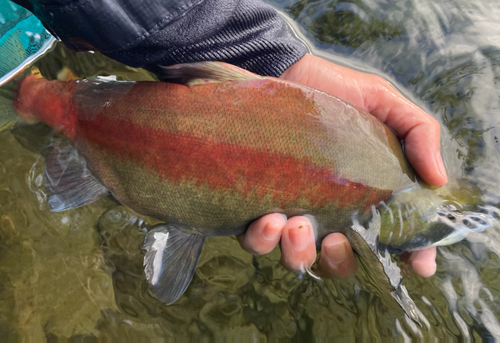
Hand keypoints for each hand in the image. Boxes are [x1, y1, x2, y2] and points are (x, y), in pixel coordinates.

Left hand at [238, 53, 445, 278]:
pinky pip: (255, 241)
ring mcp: (292, 210)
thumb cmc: (335, 89)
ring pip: (297, 257)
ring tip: (294, 224)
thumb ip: (418, 133)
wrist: (283, 71)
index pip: (391, 236)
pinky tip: (268, 219)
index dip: (411, 256)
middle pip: (340, 260)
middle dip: (339, 260)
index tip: (419, 265)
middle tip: (334, 239)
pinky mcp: (256, 205)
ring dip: (298, 253)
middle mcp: (328, 210)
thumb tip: (438, 179)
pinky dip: (262, 240)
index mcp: (364, 195)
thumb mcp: (383, 103)